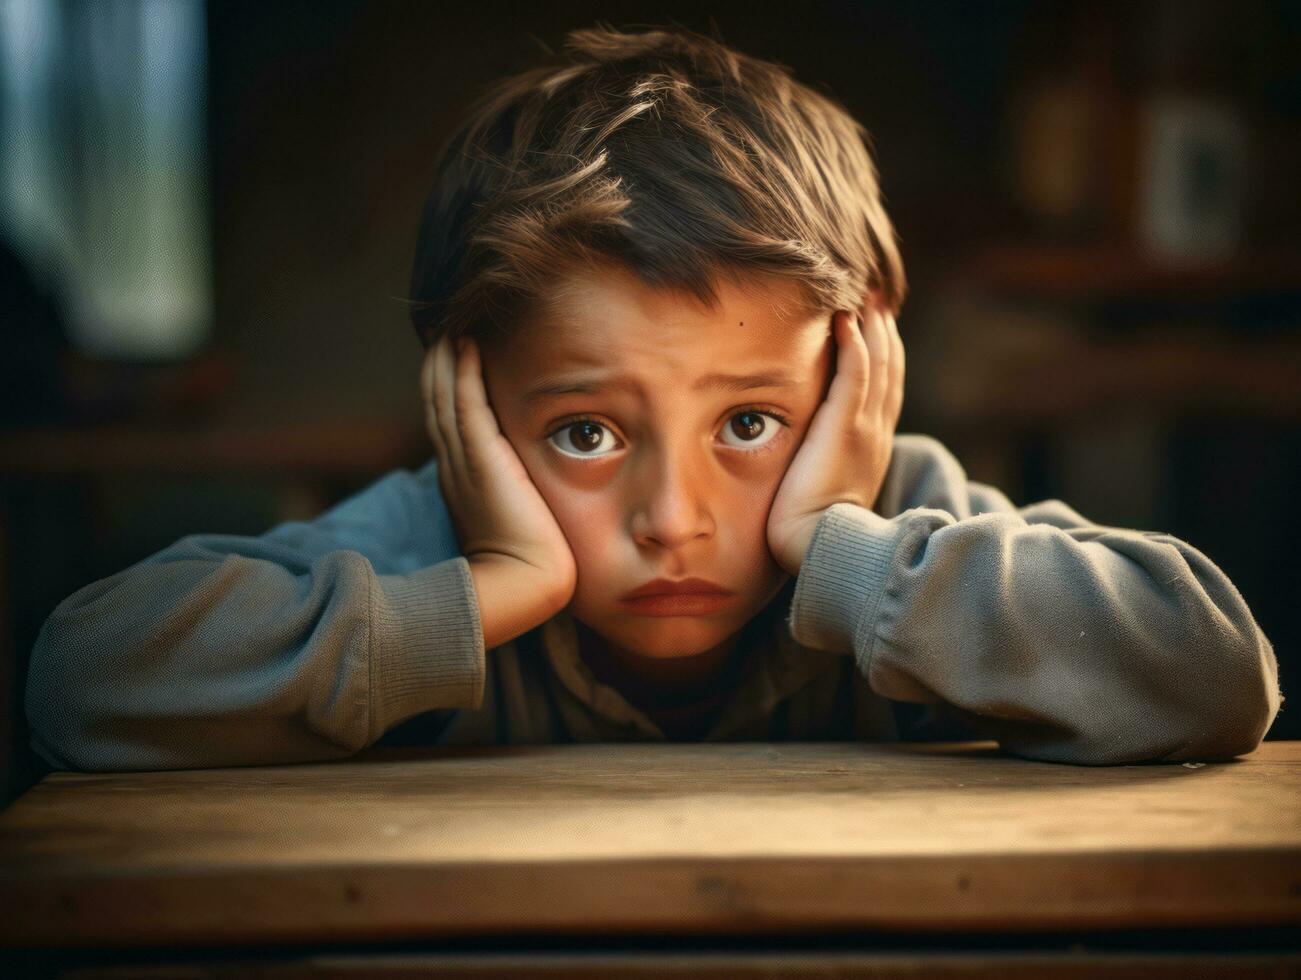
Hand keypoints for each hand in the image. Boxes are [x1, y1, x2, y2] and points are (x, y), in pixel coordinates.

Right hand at [421, 334, 576, 608]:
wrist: (526, 583)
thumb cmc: (534, 562)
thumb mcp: (523, 518)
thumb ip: (521, 493)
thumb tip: (534, 481)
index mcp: (463, 482)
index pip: (448, 425)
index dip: (445, 391)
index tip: (451, 361)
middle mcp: (455, 467)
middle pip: (437, 404)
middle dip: (438, 368)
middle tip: (442, 331)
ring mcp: (463, 460)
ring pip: (443, 397)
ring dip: (445, 360)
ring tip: (450, 326)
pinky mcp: (480, 456)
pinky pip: (464, 402)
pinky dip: (461, 370)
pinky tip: (465, 342)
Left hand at [766, 298, 904, 575]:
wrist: (819, 548)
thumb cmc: (811, 532)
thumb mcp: (822, 492)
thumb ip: (819, 467)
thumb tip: (801, 460)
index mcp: (871, 450)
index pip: (882, 393)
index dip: (883, 359)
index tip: (875, 330)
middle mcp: (875, 434)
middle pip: (888, 371)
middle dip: (883, 334)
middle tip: (876, 300)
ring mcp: (865, 429)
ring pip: (877, 365)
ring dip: (871, 328)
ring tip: (864, 298)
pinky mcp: (846, 427)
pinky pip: (856, 374)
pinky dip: (854, 344)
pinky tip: (845, 319)